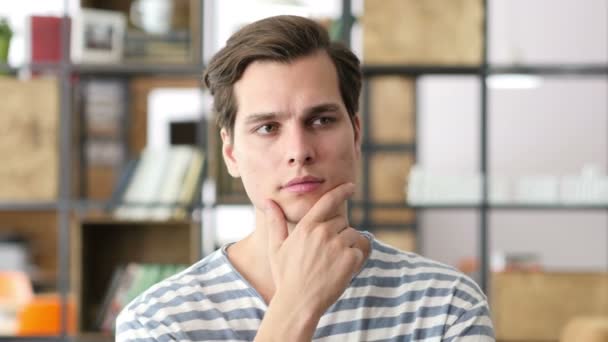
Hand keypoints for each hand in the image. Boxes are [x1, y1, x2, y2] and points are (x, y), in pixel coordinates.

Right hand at [265, 182, 364, 318]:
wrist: (298, 303)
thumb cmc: (285, 276)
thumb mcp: (276, 247)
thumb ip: (275, 222)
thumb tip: (267, 201)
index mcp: (306, 227)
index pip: (328, 201)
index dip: (341, 191)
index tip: (351, 186)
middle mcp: (323, 232)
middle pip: (341, 221)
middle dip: (338, 233)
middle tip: (326, 254)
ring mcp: (338, 245)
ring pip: (353, 235)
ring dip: (347, 246)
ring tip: (332, 264)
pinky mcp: (350, 259)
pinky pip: (360, 251)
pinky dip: (355, 260)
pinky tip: (340, 271)